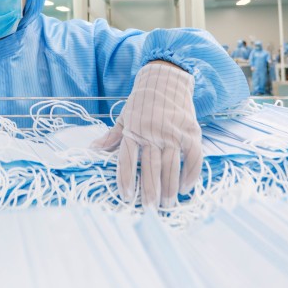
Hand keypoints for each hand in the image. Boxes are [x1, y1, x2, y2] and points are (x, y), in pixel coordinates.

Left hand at [91, 63, 202, 208]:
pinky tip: (186, 187)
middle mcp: (153, 133)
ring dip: (169, 188)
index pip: (127, 160)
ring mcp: (174, 133)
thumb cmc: (142, 100)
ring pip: (172, 166)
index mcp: (134, 130)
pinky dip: (191, 174)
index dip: (126, 179)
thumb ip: (112, 136)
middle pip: (150, 168)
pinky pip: (193, 158)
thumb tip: (93, 150)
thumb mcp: (124, 116)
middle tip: (149, 209)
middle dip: (149, 191)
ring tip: (166, 204)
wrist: (166, 78)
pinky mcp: (191, 132)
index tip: (127, 197)